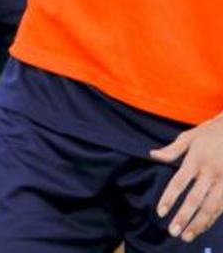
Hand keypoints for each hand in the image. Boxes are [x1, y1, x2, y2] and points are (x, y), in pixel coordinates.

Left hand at [150, 114, 222, 242]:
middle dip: (183, 217)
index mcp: (196, 159)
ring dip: (199, 223)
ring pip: (211, 207)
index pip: (178, 183)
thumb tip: (153, 155)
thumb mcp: (190, 136)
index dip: (169, 199)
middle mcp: (210, 172)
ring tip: (187, 235)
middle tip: (172, 232)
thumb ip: (172, 149)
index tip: (160, 212)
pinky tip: (204, 226)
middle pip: (194, 199)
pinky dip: (213, 218)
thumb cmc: (213, 131)